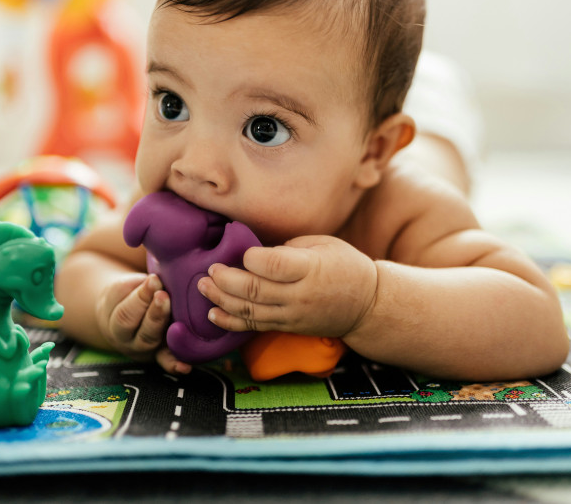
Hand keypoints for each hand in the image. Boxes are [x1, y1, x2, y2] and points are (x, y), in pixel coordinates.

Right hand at [95, 274, 191, 374]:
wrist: (121, 317)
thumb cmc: (126, 296)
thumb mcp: (126, 287)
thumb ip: (140, 285)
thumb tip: (159, 279)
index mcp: (116, 321)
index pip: (126, 312)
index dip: (141, 297)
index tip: (154, 280)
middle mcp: (129, 341)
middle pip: (141, 331)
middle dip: (155, 314)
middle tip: (165, 296)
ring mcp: (146, 351)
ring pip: (154, 345)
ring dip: (167, 334)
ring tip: (180, 322)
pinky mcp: (160, 355)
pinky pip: (166, 361)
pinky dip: (175, 365)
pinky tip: (185, 367)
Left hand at [198, 235, 377, 338]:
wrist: (367, 305)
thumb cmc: (345, 265)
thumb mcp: (324, 244)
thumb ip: (289, 248)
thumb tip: (255, 252)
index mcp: (311, 268)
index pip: (274, 265)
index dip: (252, 258)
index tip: (242, 251)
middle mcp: (300, 295)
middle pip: (255, 290)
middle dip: (226, 280)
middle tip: (209, 269)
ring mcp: (292, 315)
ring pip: (249, 311)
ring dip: (221, 300)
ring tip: (203, 287)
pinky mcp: (287, 327)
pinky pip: (254, 326)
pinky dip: (230, 322)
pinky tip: (213, 313)